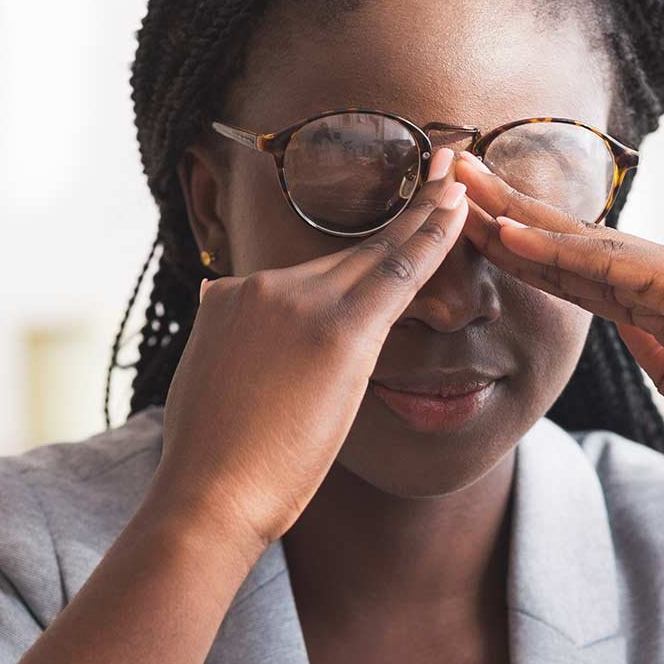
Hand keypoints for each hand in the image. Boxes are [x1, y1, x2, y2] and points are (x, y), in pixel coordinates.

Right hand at [147, 151, 469, 549]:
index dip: (348, 248)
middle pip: (343, 251)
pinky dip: (432, 236)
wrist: (208, 496)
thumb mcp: (204, 385)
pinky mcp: (336, 329)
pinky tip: (459, 210)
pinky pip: (396, 272)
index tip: (378, 219)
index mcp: (229, 300)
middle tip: (438, 167)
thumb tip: (217, 303)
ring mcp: (296, 302)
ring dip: (423, 217)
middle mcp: (260, 288)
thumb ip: (224, 340)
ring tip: (458, 181)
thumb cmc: (210, 465)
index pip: (302, 275)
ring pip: (373, 256)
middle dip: (397, 210)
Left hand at [451, 153, 663, 514]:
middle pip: (583, 243)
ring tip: (466, 192)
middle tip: (458, 177)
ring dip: (522, 218)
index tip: (476, 228)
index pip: (587, 268)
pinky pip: (610, 267)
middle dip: (517, 211)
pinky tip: (508, 237)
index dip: (529, 248)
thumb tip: (632, 330)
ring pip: (590, 244)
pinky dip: (556, 252)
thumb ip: (656, 350)